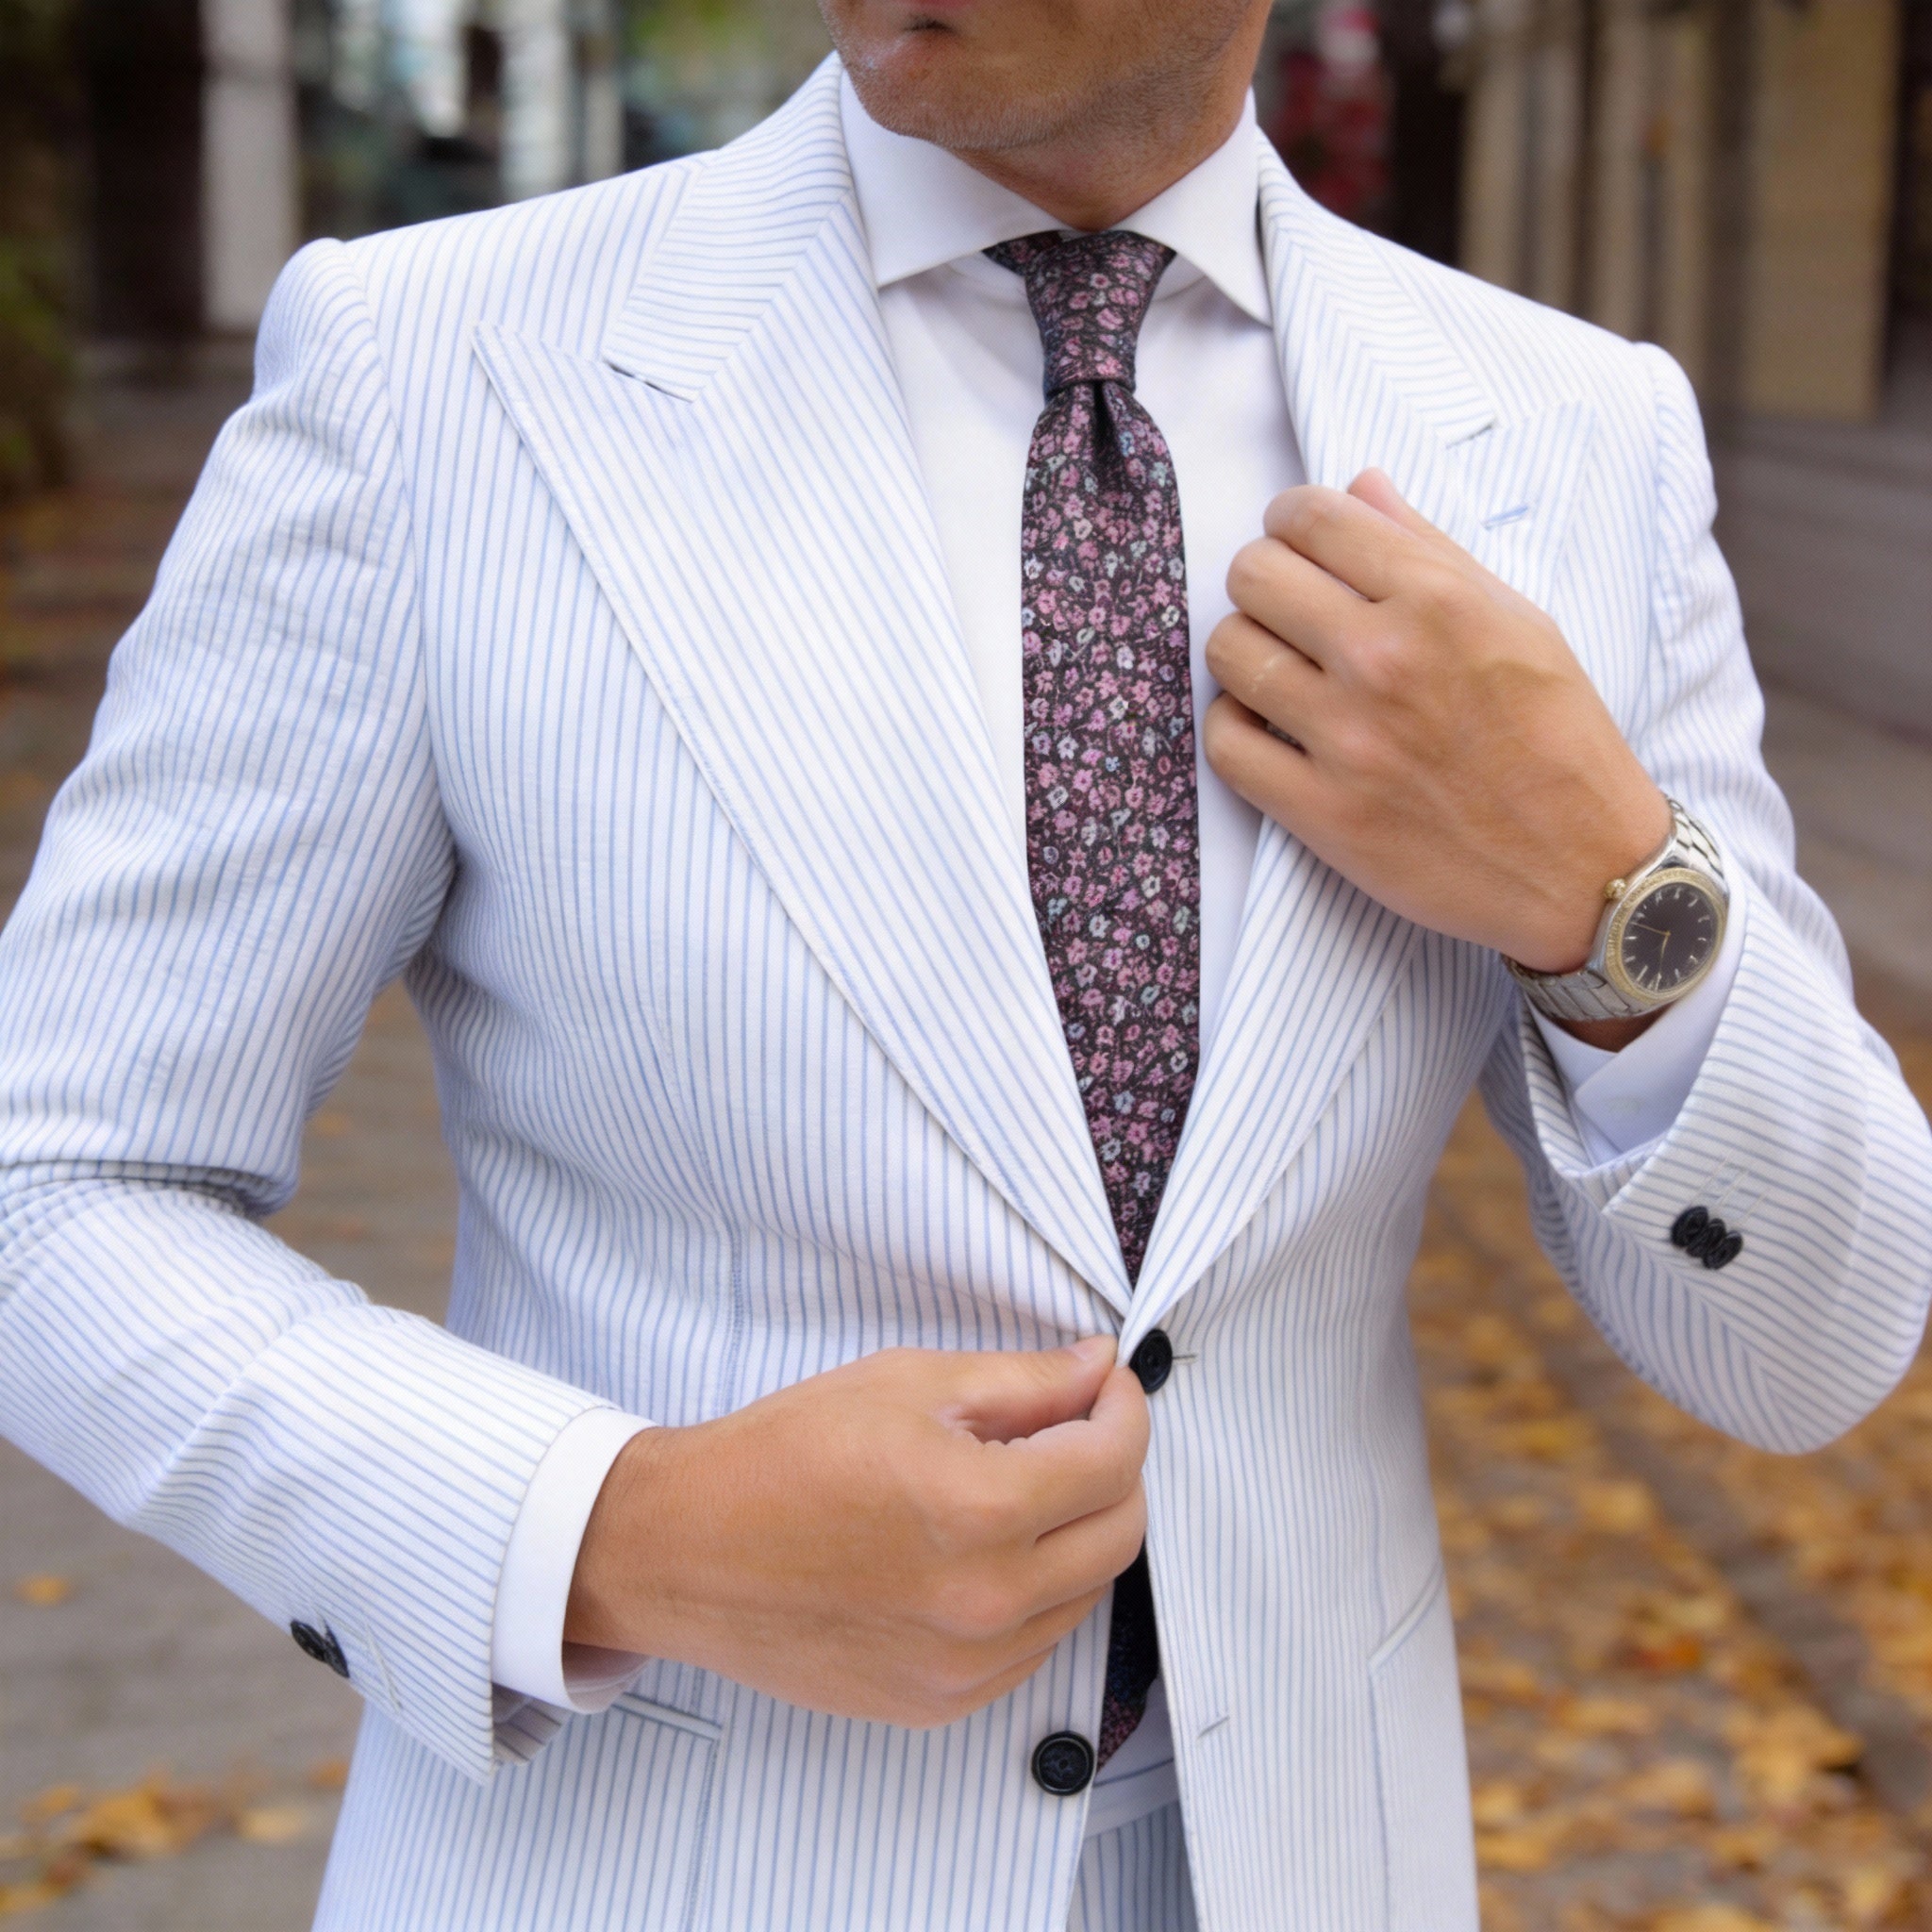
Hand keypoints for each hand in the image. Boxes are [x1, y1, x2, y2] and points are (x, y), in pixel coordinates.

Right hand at [565, 1339, 1148, 1727]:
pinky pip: (1034, 1645)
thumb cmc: (782, 1455)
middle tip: (1075, 1427)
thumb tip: (1097, 1369)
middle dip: (1114, 1468)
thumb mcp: (905, 1384)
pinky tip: (986, 1550)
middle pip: (1121, 1533)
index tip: (1107, 1383)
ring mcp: (967, 1666)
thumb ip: (1021, 1381)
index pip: (1114, 1459)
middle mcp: (987, 1602)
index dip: (1123, 1406)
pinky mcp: (942, 1704)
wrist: (684, 1551)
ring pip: (1085, 1593)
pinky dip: (1036, 1592)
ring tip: (1021, 1486)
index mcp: (981, 1510)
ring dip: (1078, 1532)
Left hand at [1203, 471, 1671, 979]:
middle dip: (1262, 581)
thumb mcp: (1518, 620)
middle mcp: (1385, 660)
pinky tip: (1268, 729)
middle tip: (1286, 609)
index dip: (1290, 519)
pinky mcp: (1322, 812)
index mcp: (1439, 600)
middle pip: (1253, 576)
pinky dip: (1234, 729)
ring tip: (1279, 670)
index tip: (1297, 543)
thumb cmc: (1558, 736)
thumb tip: (1360, 487)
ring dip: (1244, 652)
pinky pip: (1225, 745)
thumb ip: (1429, 549)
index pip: (1311, 516)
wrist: (1584, 865)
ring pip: (1228, 653)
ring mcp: (1348, 739)